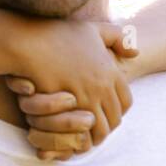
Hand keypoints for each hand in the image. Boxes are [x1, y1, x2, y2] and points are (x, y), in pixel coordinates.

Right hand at [5, 19, 137, 153]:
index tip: (106, 115)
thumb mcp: (94, 28)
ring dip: (92, 137)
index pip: (125, 103)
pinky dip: (77, 136)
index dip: (117, 112)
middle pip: (114, 119)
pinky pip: (79, 130)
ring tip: (82, 137)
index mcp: (110, 71)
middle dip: (106, 128)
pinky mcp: (65, 105)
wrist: (30, 41)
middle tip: (94, 131)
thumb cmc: (59, 34)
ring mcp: (84, 96)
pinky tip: (68, 133)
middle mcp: (101, 85)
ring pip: (99, 130)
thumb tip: (135, 53)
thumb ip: (119, 37)